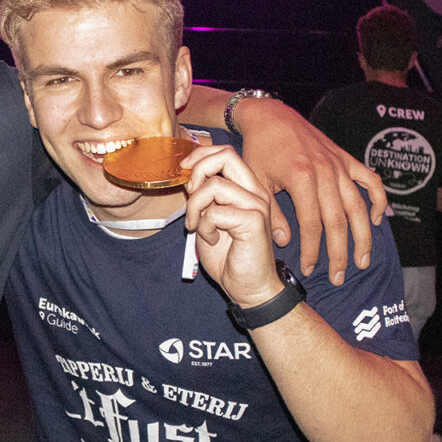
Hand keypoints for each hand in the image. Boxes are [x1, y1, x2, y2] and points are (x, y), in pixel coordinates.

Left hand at [182, 146, 284, 306]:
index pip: (225, 153)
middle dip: (198, 170)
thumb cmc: (229, 256)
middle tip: (190, 194)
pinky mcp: (254, 221)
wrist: (249, 287)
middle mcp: (255, 192)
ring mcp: (256, 205)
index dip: (200, 157)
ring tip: (198, 227)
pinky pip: (215, 212)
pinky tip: (212, 239)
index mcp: (246, 188)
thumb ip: (203, 196)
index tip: (184, 173)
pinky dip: (204, 226)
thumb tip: (187, 176)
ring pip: (214, 185)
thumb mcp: (209, 219)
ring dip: (195, 207)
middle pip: (225, 156)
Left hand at [232, 97, 385, 283]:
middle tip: (339, 278)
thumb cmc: (259, 149)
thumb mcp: (256, 182)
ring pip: (358, 206)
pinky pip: (369, 181)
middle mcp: (325, 172)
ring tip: (363, 260)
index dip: (312, 251)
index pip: (312, 225)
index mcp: (301, 178)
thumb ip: (272, 213)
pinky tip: (378, 220)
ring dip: (363, 236)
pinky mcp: (346, 158)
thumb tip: (285, 243)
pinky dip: (377, 200)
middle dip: (340, 253)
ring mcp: (339, 165)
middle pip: (339, 221)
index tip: (308, 270)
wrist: (271, 116)